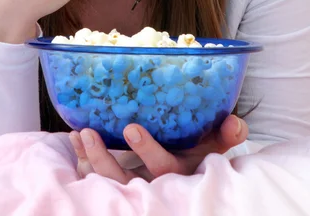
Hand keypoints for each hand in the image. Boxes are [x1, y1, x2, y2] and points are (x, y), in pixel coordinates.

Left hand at [69, 114, 247, 182]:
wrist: (189, 167)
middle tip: (90, 132)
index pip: (162, 167)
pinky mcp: (118, 182)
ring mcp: (134, 186)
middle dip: (105, 160)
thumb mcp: (216, 142)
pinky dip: (83, 161)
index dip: (147, 151)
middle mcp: (153, 184)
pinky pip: (96, 179)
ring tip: (78, 133)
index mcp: (178, 173)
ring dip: (90, 160)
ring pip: (107, 183)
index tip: (130, 128)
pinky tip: (73, 139)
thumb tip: (236, 123)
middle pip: (125, 182)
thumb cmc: (200, 149)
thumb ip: (227, 134)